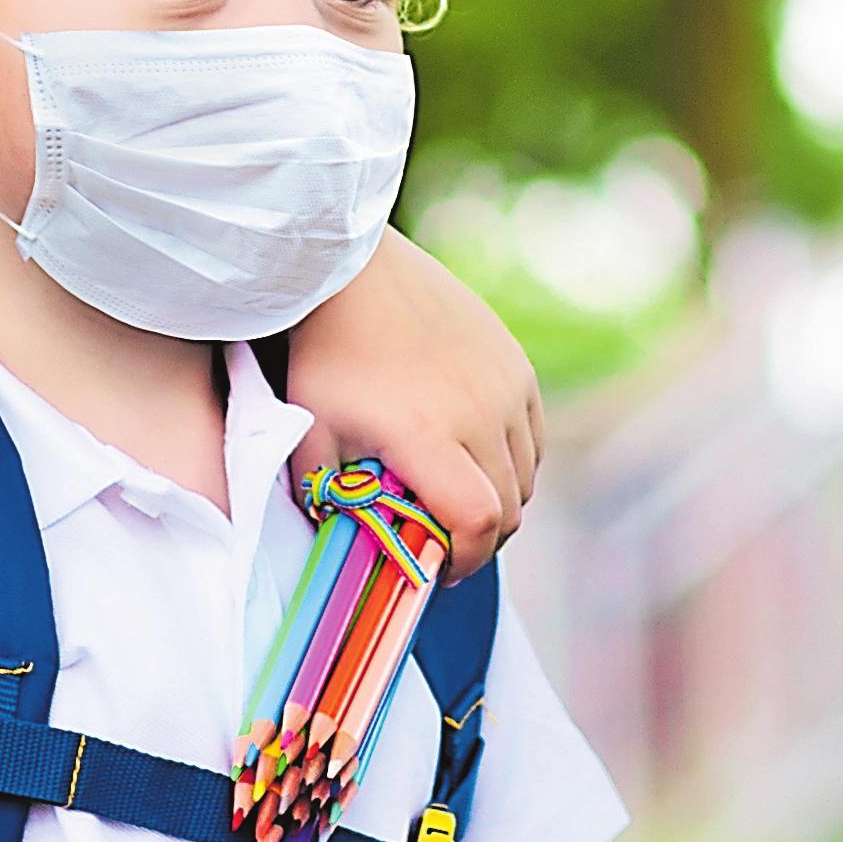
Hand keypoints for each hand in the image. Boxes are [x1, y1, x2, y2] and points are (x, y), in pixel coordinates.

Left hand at [287, 230, 542, 570]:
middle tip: (447, 544)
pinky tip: (476, 458)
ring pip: (526, 475)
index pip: (476, 523)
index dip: (464, 561)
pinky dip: (513, 461)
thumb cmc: (324, 352)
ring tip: (460, 501)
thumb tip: (346, 545)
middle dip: (481, 540)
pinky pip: (532, 436)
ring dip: (500, 501)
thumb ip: (328, 497)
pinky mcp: (516, 365)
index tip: (440, 572)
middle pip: (508, 508)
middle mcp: (480, 412)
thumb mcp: (309, 430)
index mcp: (427, 434)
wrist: (355, 270)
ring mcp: (505, 385)